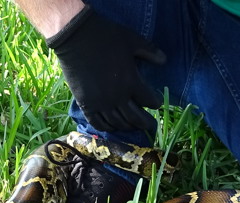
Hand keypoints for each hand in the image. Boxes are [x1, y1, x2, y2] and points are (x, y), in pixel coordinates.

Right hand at [46, 5, 165, 131]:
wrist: (75, 36)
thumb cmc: (105, 36)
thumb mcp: (131, 40)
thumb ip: (149, 51)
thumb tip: (164, 60)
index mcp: (131, 81)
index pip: (149, 100)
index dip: (155, 103)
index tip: (157, 103)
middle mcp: (118, 97)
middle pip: (135, 118)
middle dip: (145, 123)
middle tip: (150, 126)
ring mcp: (101, 103)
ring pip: (118, 123)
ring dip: (128, 126)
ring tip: (133, 126)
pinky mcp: (86, 105)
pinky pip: (98, 123)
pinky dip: (107, 128)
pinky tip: (112, 127)